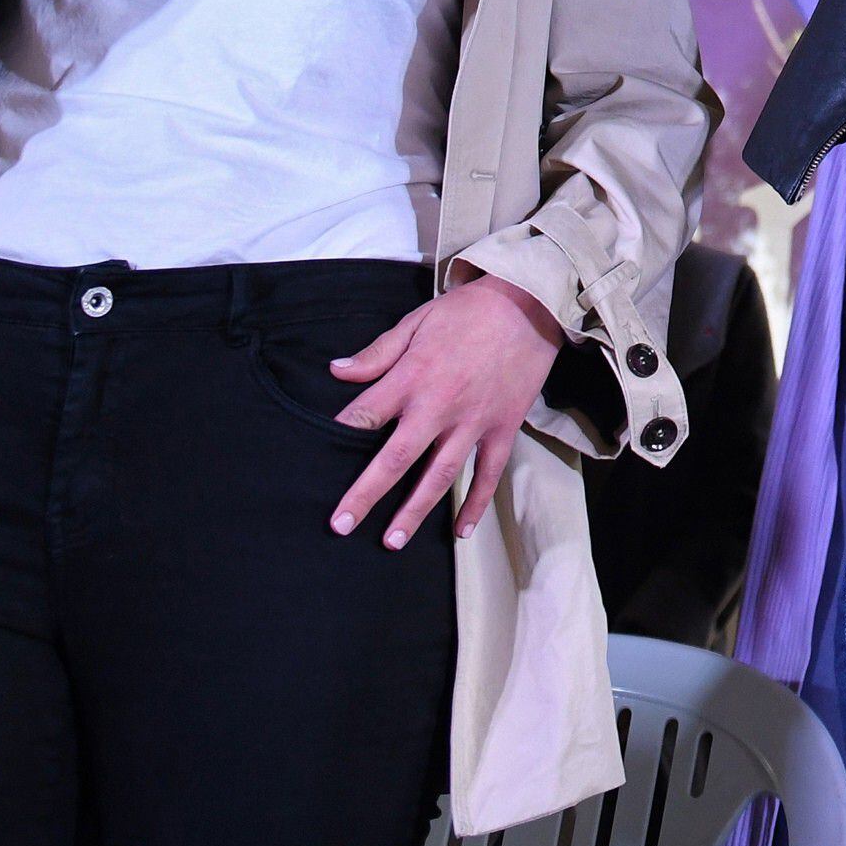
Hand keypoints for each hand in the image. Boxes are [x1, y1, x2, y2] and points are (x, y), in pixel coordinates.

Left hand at [327, 275, 566, 547]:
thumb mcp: (416, 321)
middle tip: (341, 526)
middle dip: (366, 495)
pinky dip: (477, 504)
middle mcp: (440, 406)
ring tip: (392, 542)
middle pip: (396, 459)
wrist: (530, 303)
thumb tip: (335, 371)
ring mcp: (474, 421)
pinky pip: (489, 473)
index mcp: (413, 377)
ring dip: (415, 511)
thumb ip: (377, 353)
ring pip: (440, 476)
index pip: (365, 414)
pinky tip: (461, 531)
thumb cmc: (468, 311)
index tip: (316, 461)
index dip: (339, 436)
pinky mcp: (504, 427)